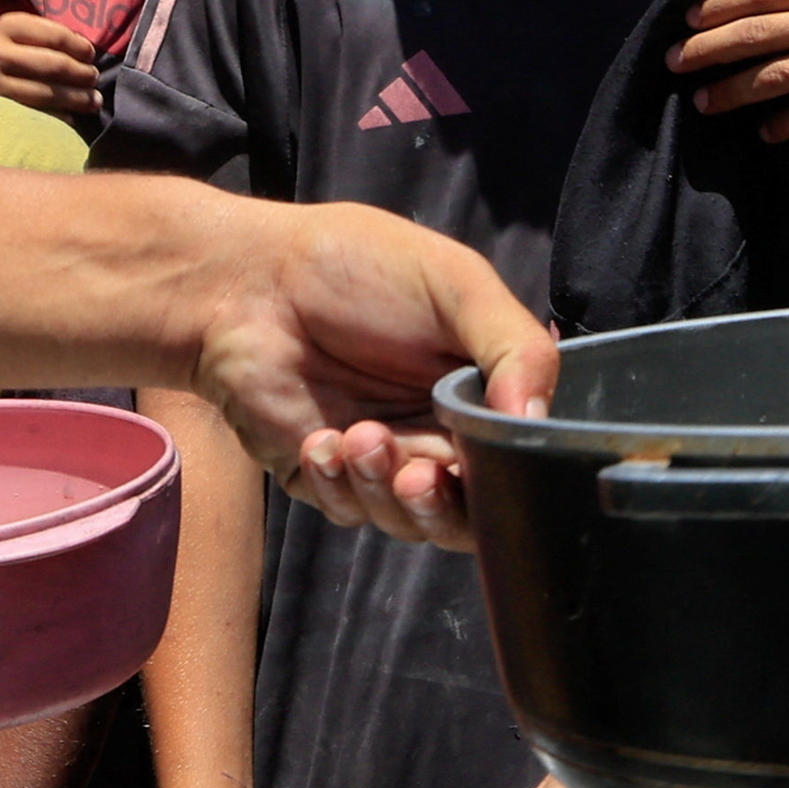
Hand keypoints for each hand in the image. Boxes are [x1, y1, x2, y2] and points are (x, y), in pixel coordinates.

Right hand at [0, 8, 110, 124]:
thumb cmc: (8, 53)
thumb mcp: (22, 33)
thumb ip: (50, 36)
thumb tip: (88, 52)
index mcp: (9, 27)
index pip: (56, 35)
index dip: (80, 47)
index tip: (90, 56)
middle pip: (54, 65)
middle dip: (82, 74)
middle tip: (93, 79)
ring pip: (48, 93)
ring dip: (78, 99)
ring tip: (93, 101)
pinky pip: (39, 115)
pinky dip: (60, 117)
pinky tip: (72, 117)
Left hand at [194, 204, 552, 551]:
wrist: (250, 280)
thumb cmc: (356, 266)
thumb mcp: (457, 284)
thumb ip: (514, 347)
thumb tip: (539, 419)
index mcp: (484, 393)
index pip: (520, 462)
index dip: (510, 480)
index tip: (476, 462)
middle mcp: (439, 435)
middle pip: (469, 513)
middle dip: (443, 504)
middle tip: (418, 476)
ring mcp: (382, 462)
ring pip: (409, 521)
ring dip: (385, 489)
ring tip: (358, 437)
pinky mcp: (325, 479)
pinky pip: (348, 511)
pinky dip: (337, 485)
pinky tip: (320, 441)